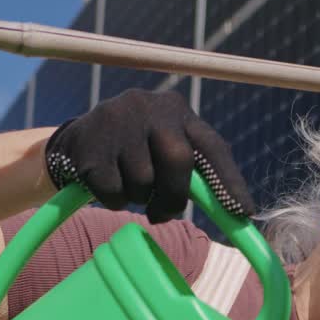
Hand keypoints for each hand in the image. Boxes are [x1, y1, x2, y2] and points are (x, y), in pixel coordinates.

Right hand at [44, 89, 253, 223]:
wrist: (76, 141)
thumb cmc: (136, 153)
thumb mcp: (166, 149)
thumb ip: (194, 171)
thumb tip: (236, 212)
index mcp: (177, 110)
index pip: (212, 147)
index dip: (229, 181)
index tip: (243, 212)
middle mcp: (149, 106)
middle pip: (178, 160)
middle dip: (175, 195)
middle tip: (163, 213)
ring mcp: (116, 121)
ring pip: (143, 181)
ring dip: (139, 198)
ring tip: (129, 184)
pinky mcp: (90, 145)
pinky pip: (114, 192)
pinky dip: (114, 200)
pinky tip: (106, 184)